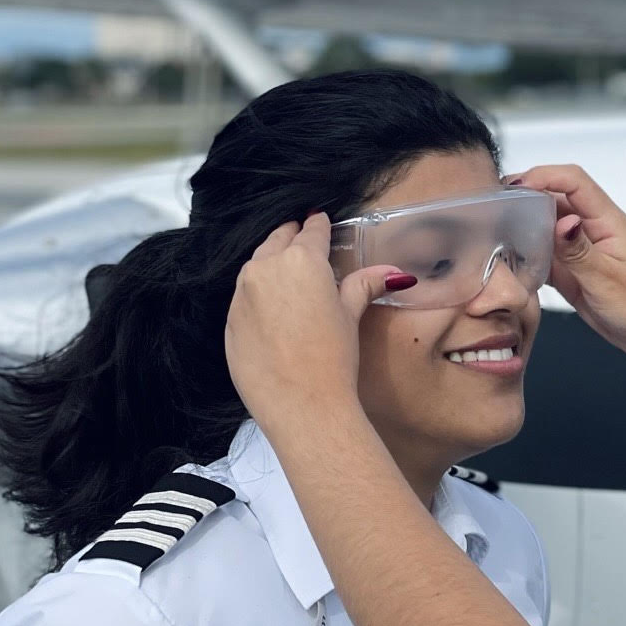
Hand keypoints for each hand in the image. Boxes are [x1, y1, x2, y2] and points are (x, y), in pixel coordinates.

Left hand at [225, 214, 404, 434]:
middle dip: (292, 238)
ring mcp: (241, 294)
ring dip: (272, 264)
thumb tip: (396, 273)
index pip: (311, 231)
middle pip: (278, 240)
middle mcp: (265, 268)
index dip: (318, 225)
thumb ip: (365, 285)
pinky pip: (244, 297)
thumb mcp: (351, 315)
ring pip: (256, 267)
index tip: (319, 220)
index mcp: (301, 260)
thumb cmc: (333, 357)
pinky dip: (258, 295)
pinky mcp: (229, 320)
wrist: (301, 405)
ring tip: (289, 277)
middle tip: (302, 240)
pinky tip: (273, 313)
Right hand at [513, 165, 625, 365]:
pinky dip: (528, 257)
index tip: (514, 188)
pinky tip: (511, 265)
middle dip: (525, 199)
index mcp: (607, 221)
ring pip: (545, 227)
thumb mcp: (609, 279)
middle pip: (553, 199)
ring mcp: (581, 251)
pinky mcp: (574, 272)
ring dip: (523, 229)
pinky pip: (545, 256)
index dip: (542, 176)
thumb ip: (579, 251)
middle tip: (494, 211)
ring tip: (495, 236)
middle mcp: (591, 230)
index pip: (573, 181)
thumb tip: (561, 222)